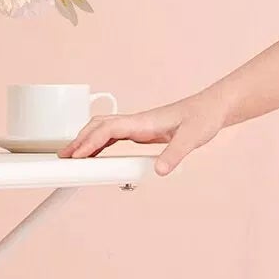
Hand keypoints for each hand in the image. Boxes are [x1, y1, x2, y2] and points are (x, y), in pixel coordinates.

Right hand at [57, 92, 227, 175]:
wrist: (214, 108)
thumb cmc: (204, 117)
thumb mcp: (193, 138)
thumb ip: (175, 154)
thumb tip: (160, 171)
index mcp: (143, 121)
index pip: (108, 129)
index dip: (90, 141)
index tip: (76, 155)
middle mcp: (137, 122)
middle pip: (98, 126)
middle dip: (79, 140)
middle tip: (64, 157)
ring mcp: (139, 126)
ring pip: (104, 130)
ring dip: (87, 142)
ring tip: (72, 157)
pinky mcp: (144, 132)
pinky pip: (115, 137)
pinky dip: (100, 144)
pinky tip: (96, 155)